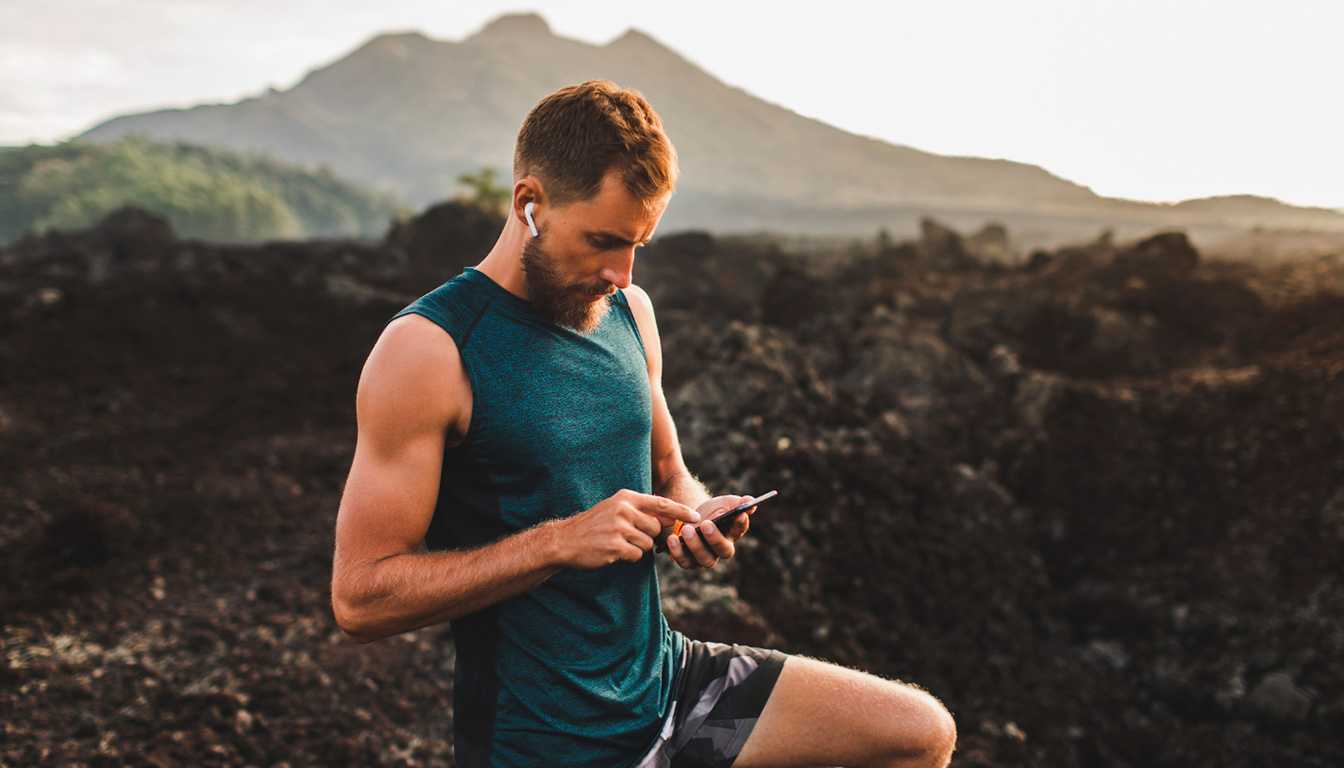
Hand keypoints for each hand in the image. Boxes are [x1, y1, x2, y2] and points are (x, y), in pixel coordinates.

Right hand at [554, 489, 700, 569]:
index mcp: (626, 498)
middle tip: (625, 536)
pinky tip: (612, 551)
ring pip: (647, 543)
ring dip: (635, 548)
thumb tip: (670, 518)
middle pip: (655, 528)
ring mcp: (620, 528)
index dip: (680, 511)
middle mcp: (624, 510)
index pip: (661, 504)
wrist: (565, 540)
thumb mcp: (616, 510)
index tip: (696, 517)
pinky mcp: (616, 546)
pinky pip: (636, 555)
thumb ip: (642, 512)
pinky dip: (627, 557)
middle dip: (645, 536)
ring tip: (616, 543)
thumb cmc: (593, 526)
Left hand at [667, 495, 753, 569]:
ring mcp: (706, 557)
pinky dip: (678, 552)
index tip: (738, 515)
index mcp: (733, 533)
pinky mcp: (690, 561)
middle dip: (715, 538)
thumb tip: (750, 501)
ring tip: (686, 530)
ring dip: (695, 545)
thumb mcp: (724, 503)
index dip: (740, 523)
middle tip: (706, 524)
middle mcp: (722, 549)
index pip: (740, 529)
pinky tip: (672, 539)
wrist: (692, 518)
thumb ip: (738, 503)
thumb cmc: (712, 511)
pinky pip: (685, 561)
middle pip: (724, 550)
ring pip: (705, 559)